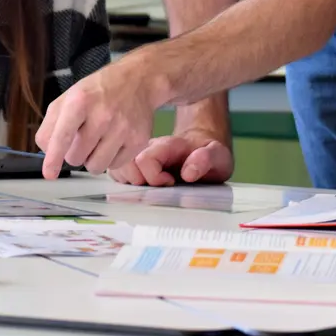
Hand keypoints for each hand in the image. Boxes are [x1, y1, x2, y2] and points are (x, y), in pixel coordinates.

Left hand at [35, 64, 156, 178]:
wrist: (137, 81)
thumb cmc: (98, 92)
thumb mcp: (68, 98)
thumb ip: (51, 124)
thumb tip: (47, 152)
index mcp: (80, 101)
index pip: (63, 136)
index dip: (53, 158)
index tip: (49, 174)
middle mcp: (102, 115)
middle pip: (76, 158)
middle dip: (74, 153)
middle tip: (82, 138)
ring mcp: (122, 129)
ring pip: (95, 167)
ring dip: (92, 159)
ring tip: (98, 141)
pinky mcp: (137, 140)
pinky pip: (114, 166)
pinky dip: (110, 158)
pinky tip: (113, 141)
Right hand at [110, 132, 233, 185]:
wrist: (202, 150)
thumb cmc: (209, 155)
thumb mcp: (218, 155)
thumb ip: (207, 158)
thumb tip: (188, 172)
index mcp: (167, 146)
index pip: (144, 159)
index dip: (153, 177)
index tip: (170, 184)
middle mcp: (148, 148)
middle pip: (125, 164)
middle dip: (138, 182)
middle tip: (157, 189)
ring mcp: (139, 155)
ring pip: (117, 168)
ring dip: (128, 183)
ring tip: (148, 189)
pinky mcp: (134, 164)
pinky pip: (117, 173)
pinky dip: (124, 183)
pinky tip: (141, 189)